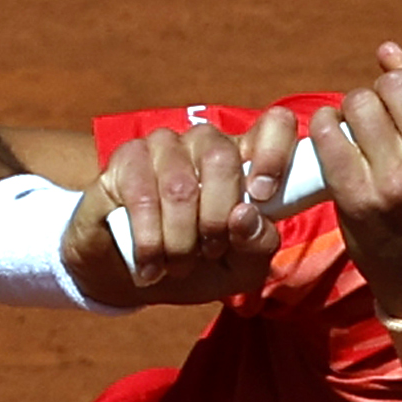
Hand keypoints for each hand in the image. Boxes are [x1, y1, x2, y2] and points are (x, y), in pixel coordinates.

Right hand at [72, 103, 308, 307]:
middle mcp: (206, 143)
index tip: (264, 195)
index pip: (274, 125)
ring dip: (180, 241)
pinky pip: (143, 197)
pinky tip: (150, 265)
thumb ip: (257, 247)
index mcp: (245, 160)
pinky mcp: (127, 158)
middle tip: (208, 252)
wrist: (130, 277)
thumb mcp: (238, 270)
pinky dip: (150, 242)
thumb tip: (246, 217)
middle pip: (222, 158)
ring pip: (181, 186)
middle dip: (216, 221)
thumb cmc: (194, 266)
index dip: (275, 153)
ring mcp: (165, 146)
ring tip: (176, 265)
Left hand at [302, 43, 401, 314]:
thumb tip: (388, 51)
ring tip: (360, 133)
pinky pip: (327, 132)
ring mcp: (396, 178)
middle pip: (394, 84)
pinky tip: (335, 140)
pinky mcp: (358, 196)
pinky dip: (326, 128)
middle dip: (383, 93)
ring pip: (359, 102)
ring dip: (353, 110)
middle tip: (383, 118)